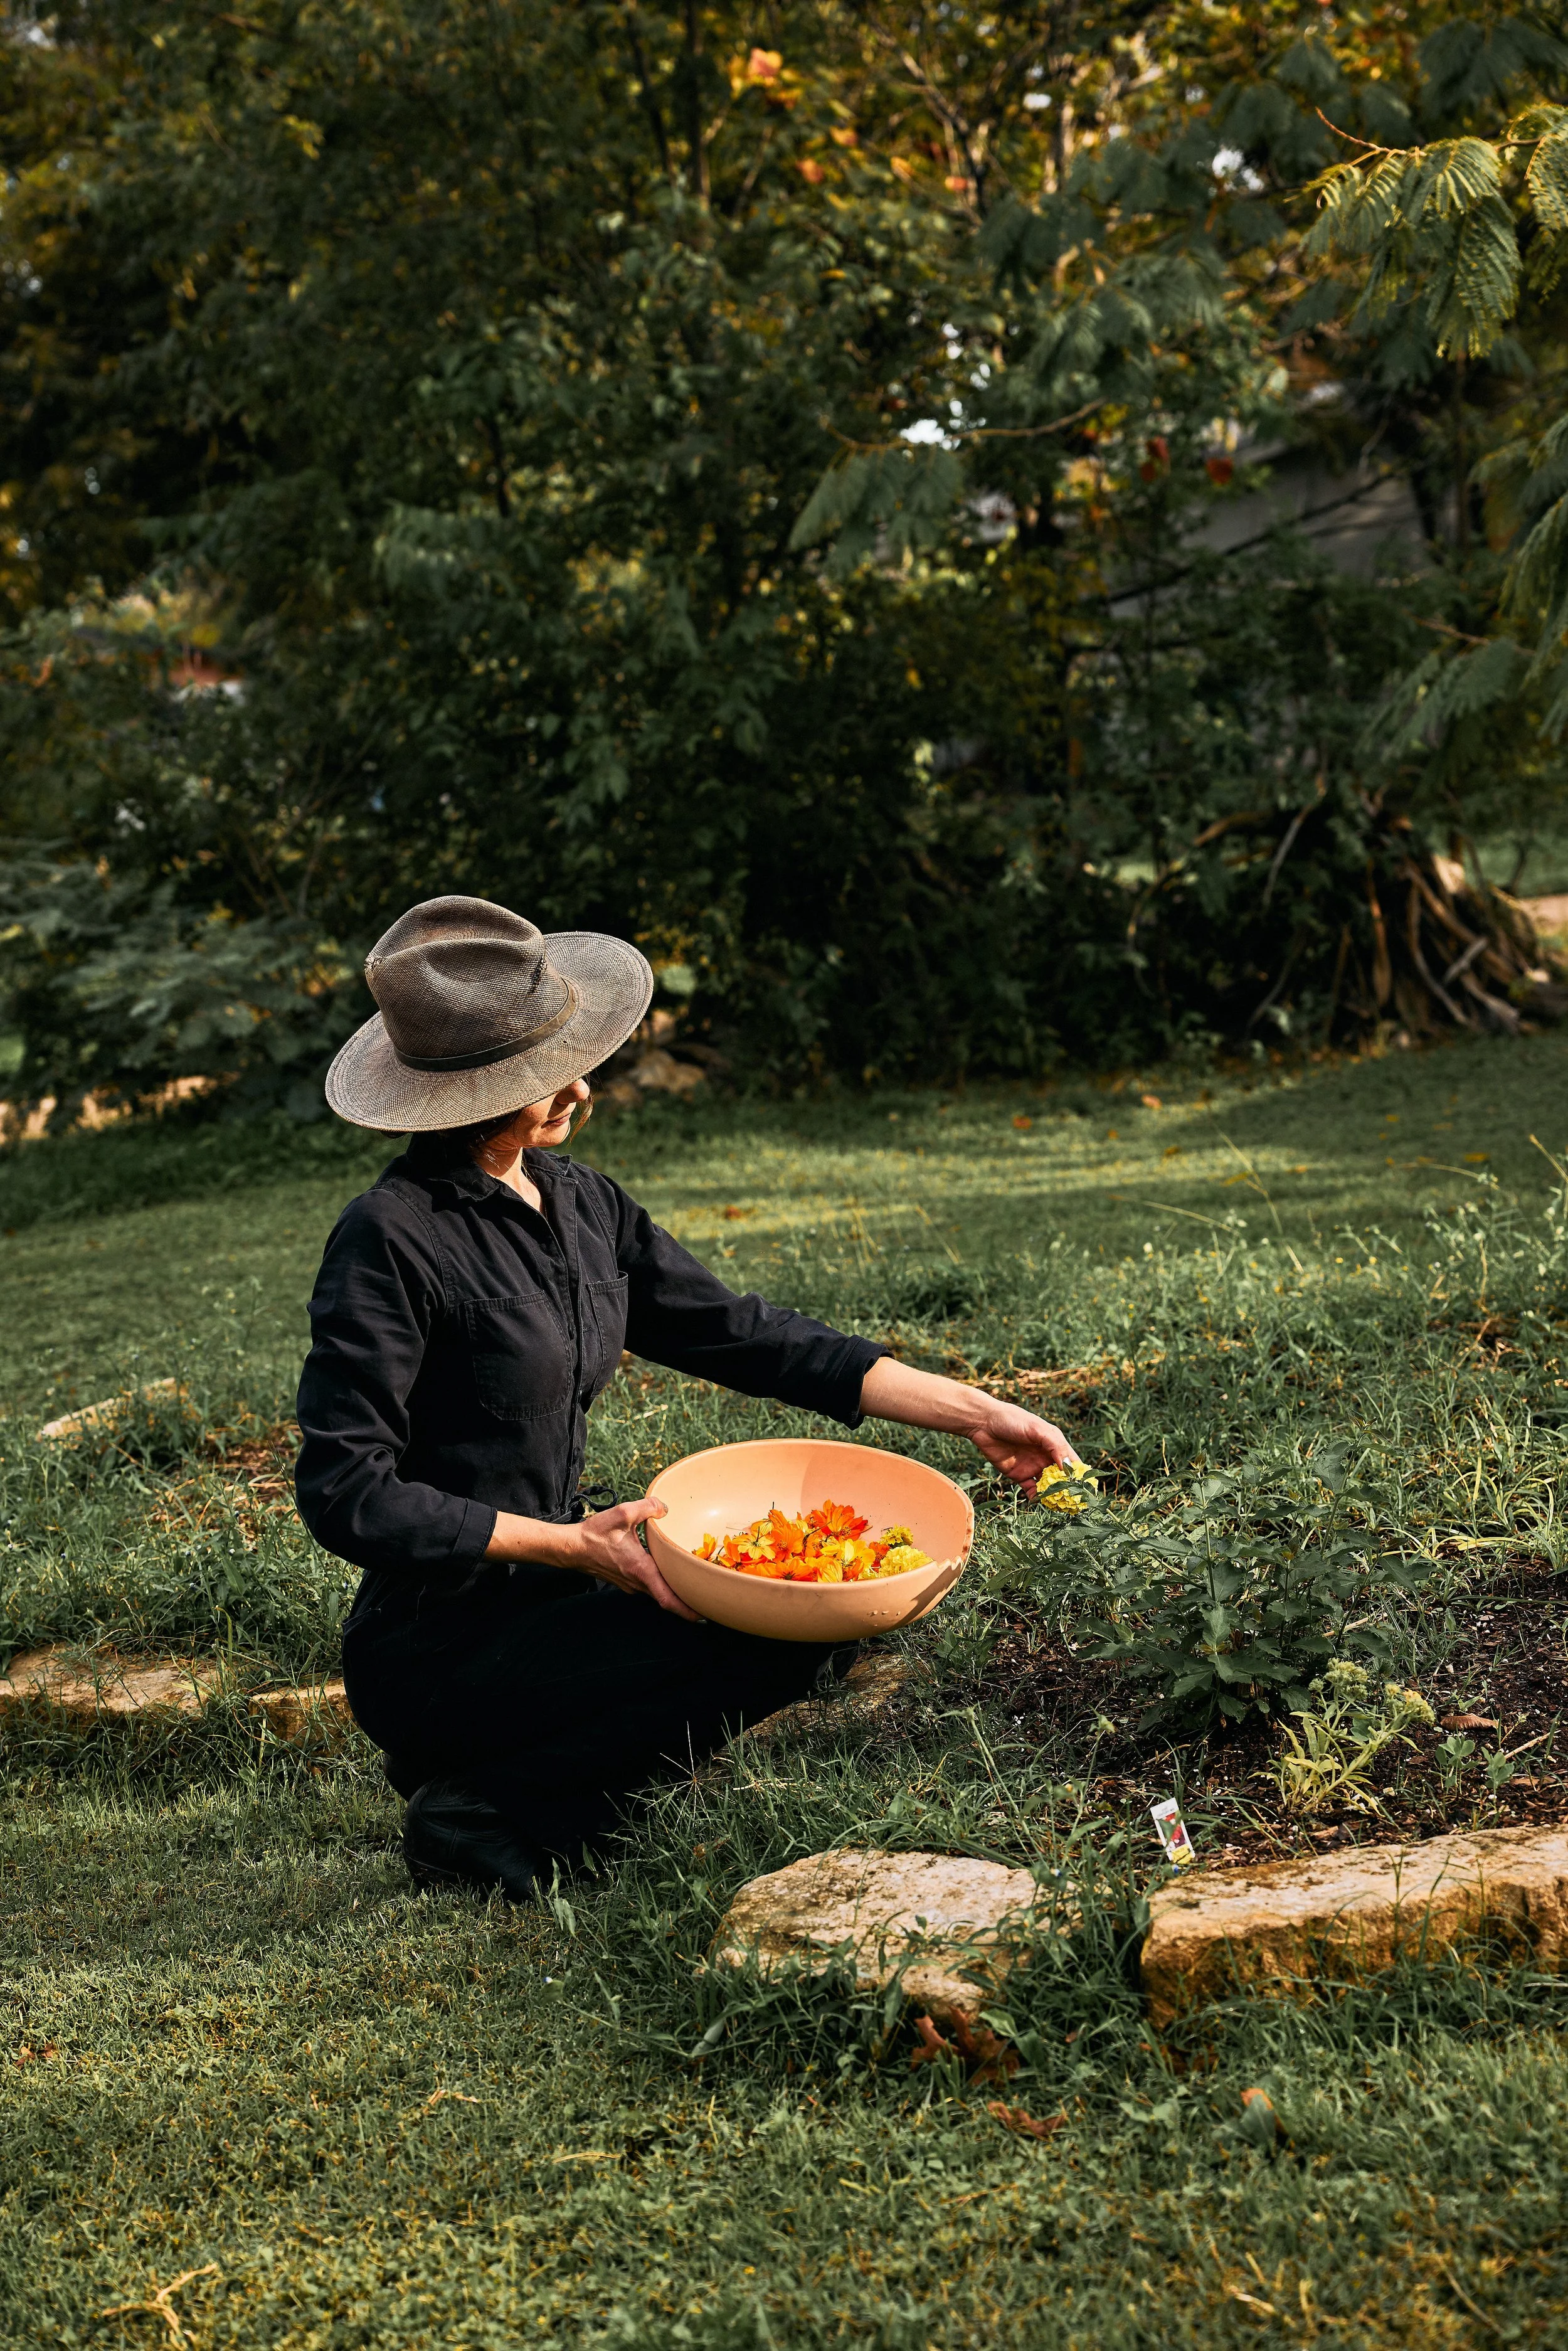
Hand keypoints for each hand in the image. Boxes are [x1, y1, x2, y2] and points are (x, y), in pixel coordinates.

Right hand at [559, 1498, 700, 1619]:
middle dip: (686, 1603)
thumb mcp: (622, 1514)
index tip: (703, 1616)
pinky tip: (670, 1575)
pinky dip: (662, 1585)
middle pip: (666, 1599)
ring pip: (657, 1593)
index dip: (686, 1610)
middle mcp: (636, 1582)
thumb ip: (647, 1508)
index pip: (666, 1598)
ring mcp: (630, 1584)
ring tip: (693, 1589)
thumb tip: (665, 1508)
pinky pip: (648, 1586)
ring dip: (673, 1594)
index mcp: (640, 1570)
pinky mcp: (625, 1580)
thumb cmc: (594, 1534)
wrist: (572, 1547)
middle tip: (707, 1603)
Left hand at [962, 1395, 1080, 1496]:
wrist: (984, 1423)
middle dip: (1067, 1489)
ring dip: (1053, 1496)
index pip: (1072, 1462)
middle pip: (1062, 1477)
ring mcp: (1032, 1467)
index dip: (1079, 1475)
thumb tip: (1069, 1467)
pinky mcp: (1018, 1475)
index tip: (1085, 1488)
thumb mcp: (1037, 1429)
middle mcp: (1046, 1457)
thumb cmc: (1012, 1420)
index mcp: (1054, 1444)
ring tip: (1058, 1506)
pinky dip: (1036, 1497)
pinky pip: (1030, 1490)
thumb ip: (1055, 1446)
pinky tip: (1038, 1501)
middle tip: (1073, 1503)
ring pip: (1047, 1486)